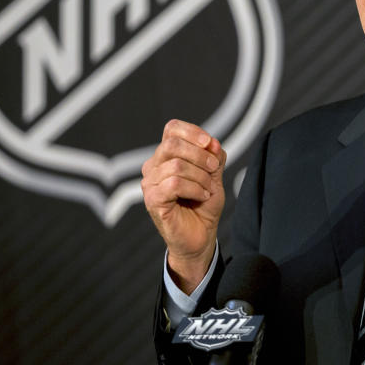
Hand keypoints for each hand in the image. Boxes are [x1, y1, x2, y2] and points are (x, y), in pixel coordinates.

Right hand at [142, 119, 226, 292]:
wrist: (201, 235)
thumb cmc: (204, 204)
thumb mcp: (214, 175)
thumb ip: (214, 157)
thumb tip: (213, 143)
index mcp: (167, 156)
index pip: (172, 129)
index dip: (193, 132)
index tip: (211, 144)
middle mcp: (154, 166)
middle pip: (172, 144)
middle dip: (200, 155)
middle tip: (214, 169)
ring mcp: (150, 183)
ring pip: (176, 165)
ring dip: (201, 177)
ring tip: (208, 189)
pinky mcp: (152, 200)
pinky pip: (174, 184)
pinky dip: (195, 188)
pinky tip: (202, 196)